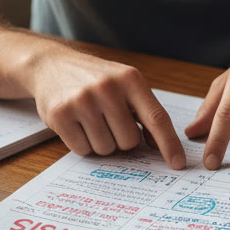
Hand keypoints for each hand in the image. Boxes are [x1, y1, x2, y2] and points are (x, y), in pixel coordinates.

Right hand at [27, 45, 185, 167]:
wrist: (52, 65)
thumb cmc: (96, 79)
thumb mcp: (124, 83)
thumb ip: (143, 111)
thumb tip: (157, 145)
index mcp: (131, 79)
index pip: (157, 118)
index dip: (169, 144)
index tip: (178, 164)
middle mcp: (108, 88)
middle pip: (129, 141)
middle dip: (121, 138)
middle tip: (109, 120)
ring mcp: (83, 101)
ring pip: (106, 149)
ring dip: (101, 142)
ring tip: (91, 119)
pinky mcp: (61, 115)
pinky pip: (82, 150)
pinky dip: (82, 143)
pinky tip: (76, 123)